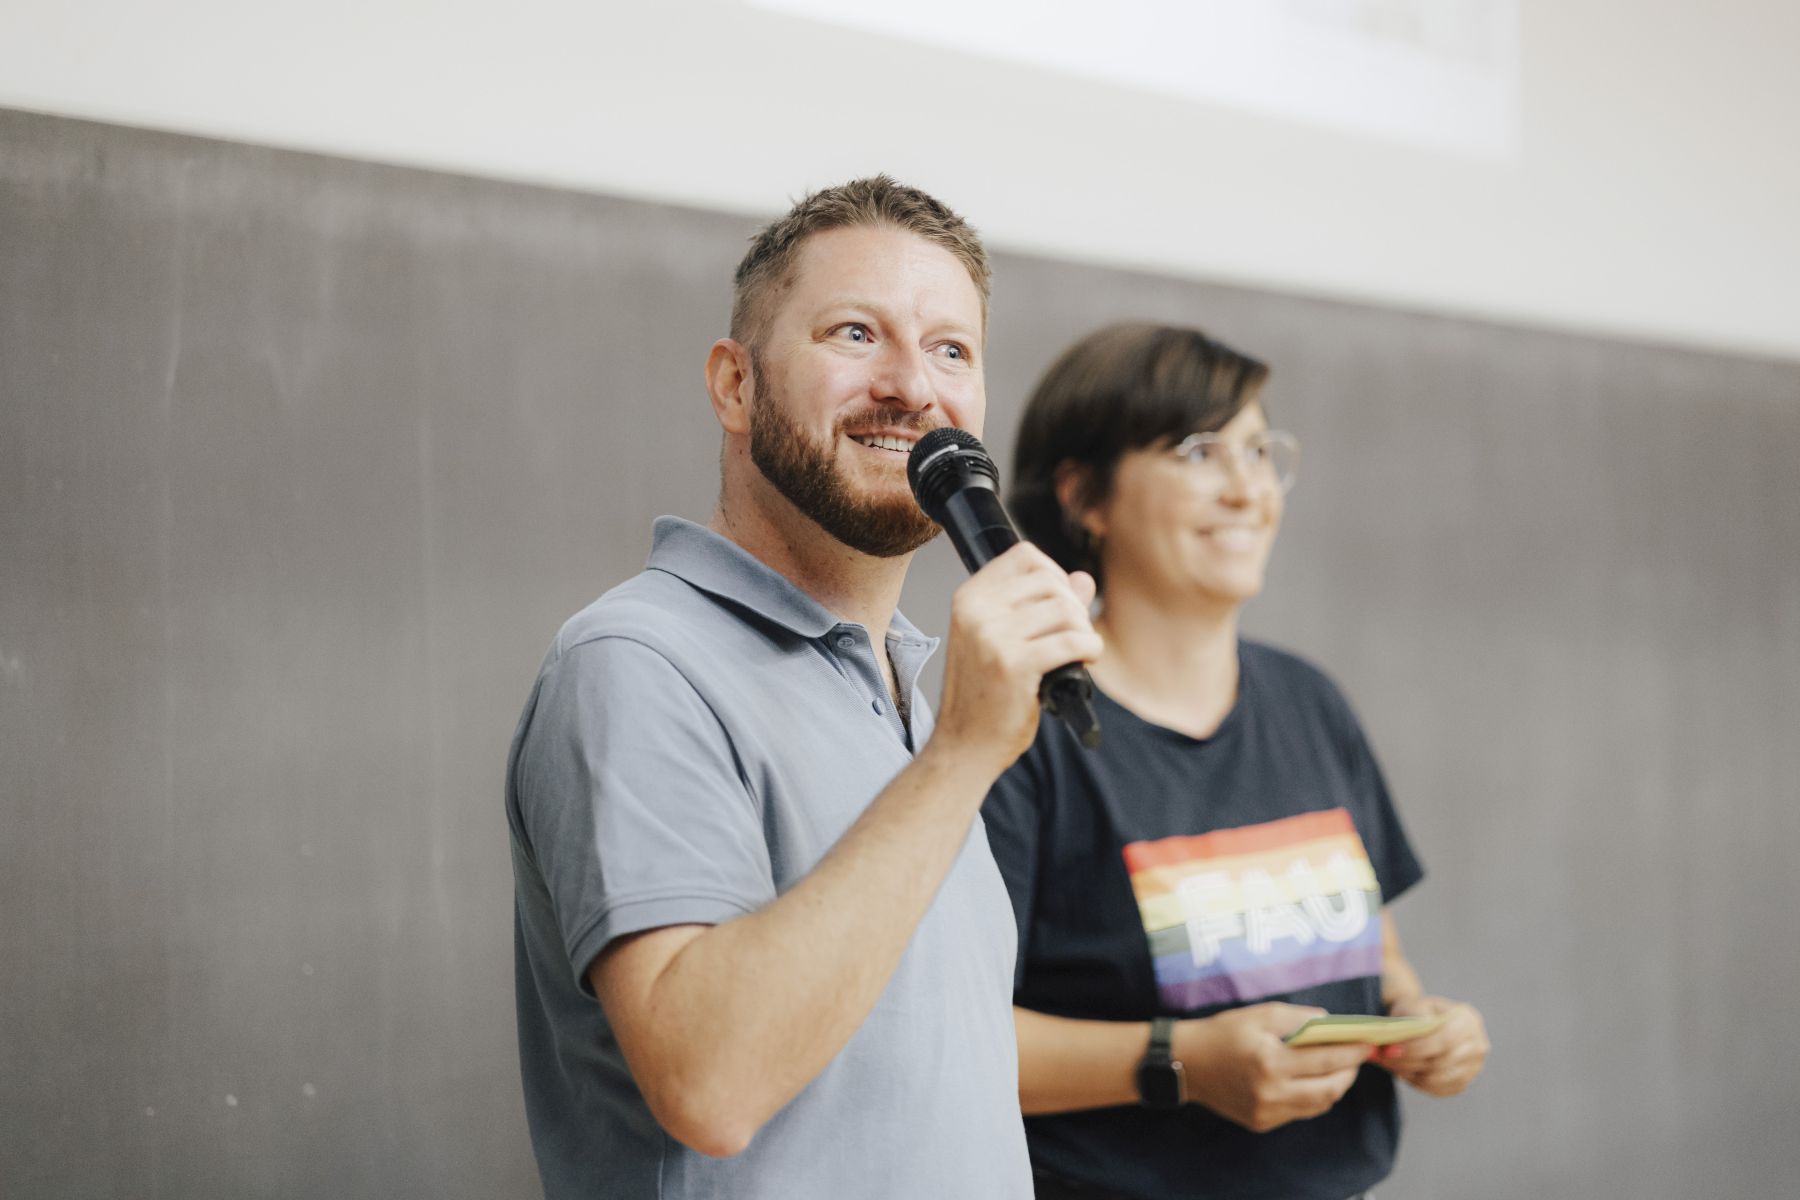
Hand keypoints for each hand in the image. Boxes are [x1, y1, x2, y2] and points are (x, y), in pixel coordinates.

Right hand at [929, 543, 1101, 773]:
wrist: (964, 745)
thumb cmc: (985, 695)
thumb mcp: (1003, 641)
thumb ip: (1042, 606)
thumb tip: (1084, 579)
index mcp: (969, 598)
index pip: (1025, 556)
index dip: (1054, 575)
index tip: (1060, 605)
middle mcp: (976, 611)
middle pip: (1051, 581)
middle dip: (1074, 608)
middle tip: (1073, 637)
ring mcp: (992, 637)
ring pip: (1066, 610)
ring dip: (1083, 631)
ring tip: (1077, 653)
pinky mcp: (1014, 666)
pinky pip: (1073, 641)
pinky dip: (1090, 649)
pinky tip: (1084, 662)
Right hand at [1175, 1003, 1373, 1132]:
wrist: (1188, 1063)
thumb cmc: (1223, 1032)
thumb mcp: (1259, 1014)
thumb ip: (1298, 1017)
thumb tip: (1330, 1023)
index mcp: (1271, 1061)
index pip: (1326, 1059)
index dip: (1352, 1052)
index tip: (1368, 1043)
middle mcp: (1271, 1092)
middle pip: (1329, 1089)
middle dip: (1350, 1072)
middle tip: (1358, 1057)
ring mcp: (1267, 1112)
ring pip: (1318, 1105)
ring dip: (1335, 1086)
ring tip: (1340, 1069)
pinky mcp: (1262, 1122)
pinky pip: (1299, 1112)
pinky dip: (1313, 1097)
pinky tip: (1312, 1081)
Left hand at [1373, 995, 1488, 1096]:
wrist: (1422, 1022)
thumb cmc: (1416, 1012)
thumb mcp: (1412, 1005)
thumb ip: (1408, 1020)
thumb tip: (1398, 1043)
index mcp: (1468, 1020)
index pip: (1445, 1040)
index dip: (1416, 1048)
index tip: (1390, 1050)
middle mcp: (1477, 1045)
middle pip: (1442, 1062)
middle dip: (1408, 1062)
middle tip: (1384, 1058)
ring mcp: (1473, 1067)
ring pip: (1438, 1079)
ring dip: (1410, 1074)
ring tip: (1391, 1064)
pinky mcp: (1463, 1083)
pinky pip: (1438, 1090)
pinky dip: (1418, 1083)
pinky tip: (1404, 1071)